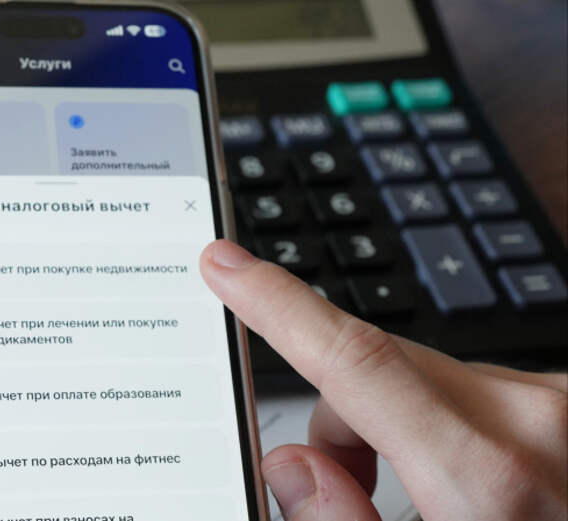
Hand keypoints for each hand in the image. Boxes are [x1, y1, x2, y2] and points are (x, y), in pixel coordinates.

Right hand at [200, 240, 566, 520]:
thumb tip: (294, 466)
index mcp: (487, 477)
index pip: (354, 358)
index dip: (277, 304)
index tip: (228, 265)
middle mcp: (537, 421)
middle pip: (383, 365)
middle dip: (342, 415)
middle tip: (344, 486)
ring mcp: (566, 407)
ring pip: (432, 376)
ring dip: (403, 420)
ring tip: (426, 497)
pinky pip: (484, 390)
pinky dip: (454, 423)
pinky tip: (477, 484)